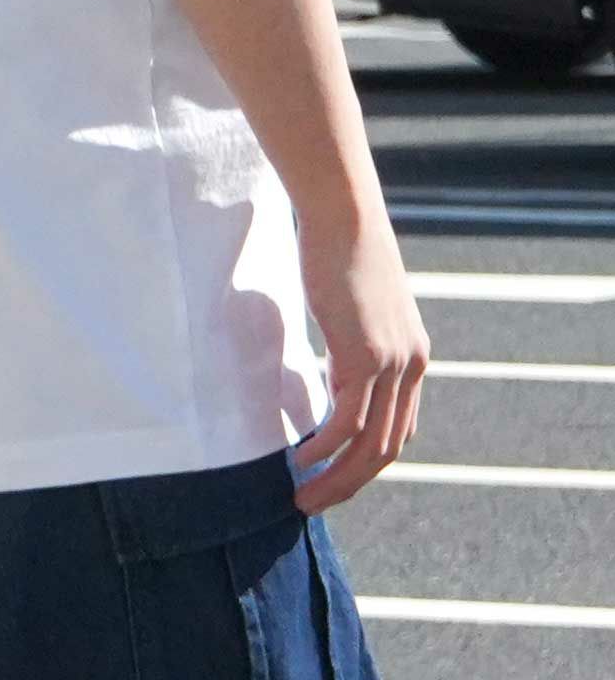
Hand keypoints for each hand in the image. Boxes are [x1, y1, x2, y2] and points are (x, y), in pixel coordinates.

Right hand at [293, 204, 428, 513]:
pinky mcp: (366, 354)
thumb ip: (352, 339)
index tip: (330, 474)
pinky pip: (346, 419)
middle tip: (312, 500)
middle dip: (349, 482)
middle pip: (387, 448)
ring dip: (334, 477)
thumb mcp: (355, 306)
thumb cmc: (339, 246)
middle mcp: (412, 365)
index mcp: (413, 356)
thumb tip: (329, 363)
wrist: (343, 211)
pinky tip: (298, 455)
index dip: (365, 460)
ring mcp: (392, 363)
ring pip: (369, 444)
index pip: (397, 428)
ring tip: (300, 494)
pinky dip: (322, 446)